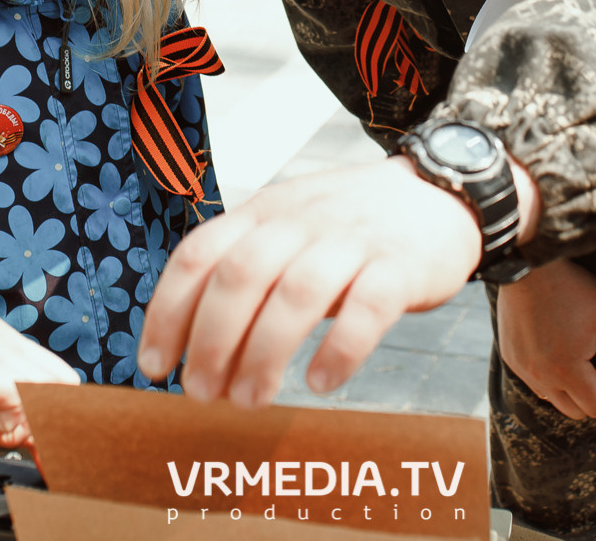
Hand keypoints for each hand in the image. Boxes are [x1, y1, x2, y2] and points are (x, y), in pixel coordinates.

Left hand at [138, 156, 532, 406]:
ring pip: (297, 294)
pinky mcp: (399, 266)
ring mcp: (351, 241)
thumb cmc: (349, 227)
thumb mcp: (287, 229)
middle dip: (212, 341)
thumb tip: (195, 350)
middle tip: (203, 394)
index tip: (156, 367)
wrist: (440, 195)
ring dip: (265, 353)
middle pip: (241, 276)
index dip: (168, 313)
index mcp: (263, 213)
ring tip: (251, 400)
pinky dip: (340, 348)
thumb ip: (246, 273)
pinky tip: (321, 381)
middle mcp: (300, 221)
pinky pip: (367, 308)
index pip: (198, 256)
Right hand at [495, 258, 595, 419]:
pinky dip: (555, 376)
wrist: (527, 263)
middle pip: (578, 411)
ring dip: (577, 387)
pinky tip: (563, 345)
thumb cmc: (572, 288)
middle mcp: (540, 377)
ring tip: (586, 352)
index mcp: (567, 371)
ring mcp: (522, 368)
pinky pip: (537, 382)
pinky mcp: (511, 357)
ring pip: (556, 399)